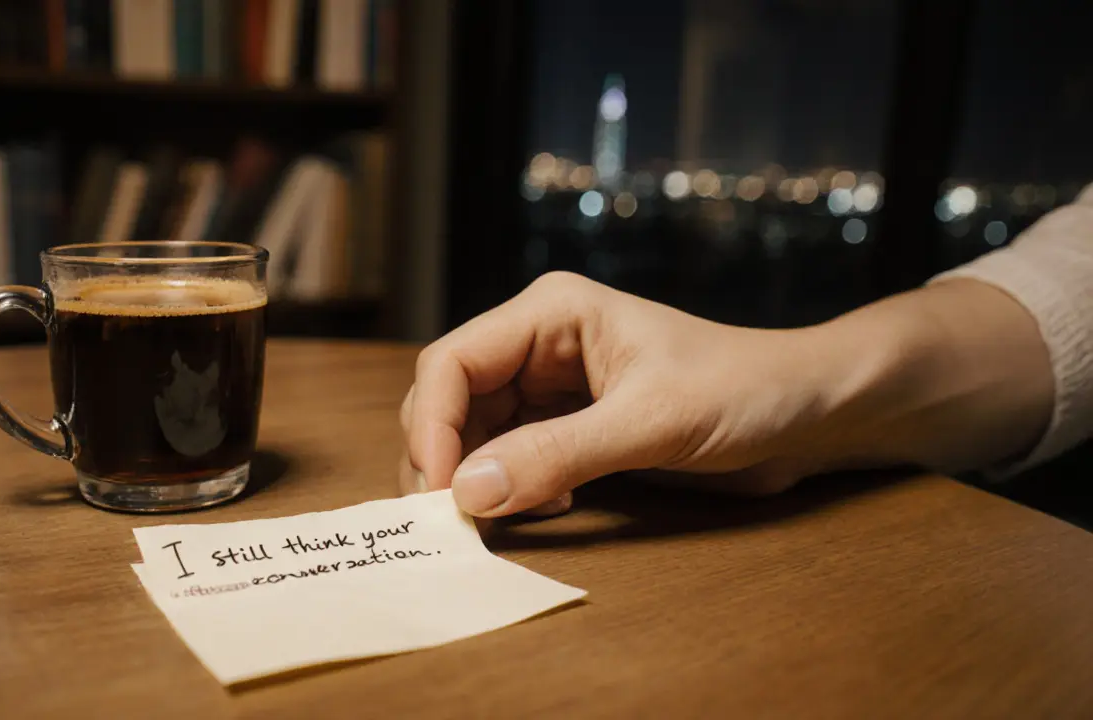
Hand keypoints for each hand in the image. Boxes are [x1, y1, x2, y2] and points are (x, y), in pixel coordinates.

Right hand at [398, 272, 840, 517]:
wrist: (806, 411)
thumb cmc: (743, 389)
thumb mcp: (650, 421)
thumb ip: (557, 453)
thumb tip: (469, 493)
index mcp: (550, 312)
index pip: (453, 362)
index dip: (433, 426)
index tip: (442, 491)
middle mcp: (538, 343)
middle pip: (451, 398)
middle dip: (443, 456)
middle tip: (452, 519)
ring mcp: (550, 385)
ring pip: (474, 432)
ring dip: (474, 478)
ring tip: (496, 517)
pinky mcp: (569, 423)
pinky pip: (510, 455)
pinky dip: (510, 486)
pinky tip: (547, 504)